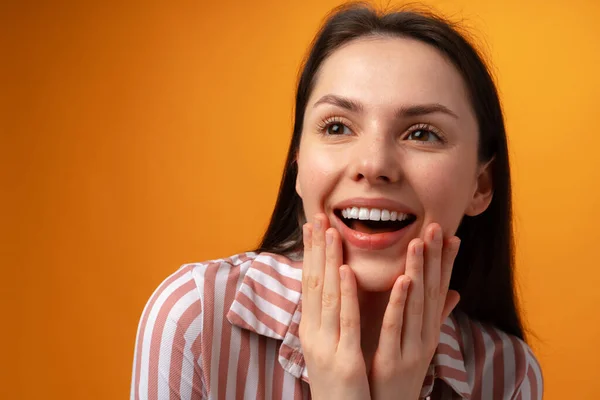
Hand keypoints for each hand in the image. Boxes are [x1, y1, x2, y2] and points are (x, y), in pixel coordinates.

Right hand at [299, 213, 370, 399]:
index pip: (310, 284)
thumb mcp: (333, 349)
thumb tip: (336, 296)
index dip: (312, 254)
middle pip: (314, 283)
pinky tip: (345, 270)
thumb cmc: (340, 386)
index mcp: (312, 330)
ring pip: (327, 295)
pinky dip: (345, 294)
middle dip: (316, 248)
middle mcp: (314, 333)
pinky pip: (345, 322)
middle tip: (317, 216)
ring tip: (332, 232)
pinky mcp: (343, 359)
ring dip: (329, 260)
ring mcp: (326, 346)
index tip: (314, 226)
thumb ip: (336, 321)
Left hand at [369, 223, 460, 399]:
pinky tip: (401, 280)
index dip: (446, 262)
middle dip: (435, 258)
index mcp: (428, 331)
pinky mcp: (393, 361)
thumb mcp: (421, 344)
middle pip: (431, 291)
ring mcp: (411, 348)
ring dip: (418, 271)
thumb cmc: (401, 374)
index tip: (450, 234)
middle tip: (436, 226)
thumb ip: (435, 317)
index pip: (439, 290)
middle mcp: (425, 336)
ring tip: (419, 242)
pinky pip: (395, 327)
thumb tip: (455, 292)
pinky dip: (399, 303)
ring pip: (416, 304)